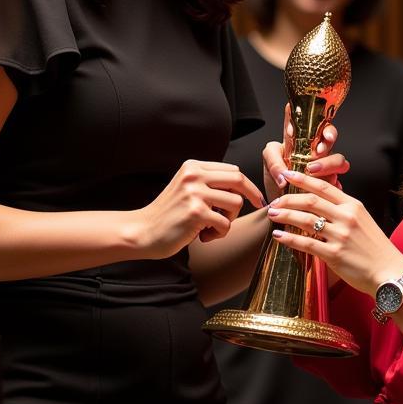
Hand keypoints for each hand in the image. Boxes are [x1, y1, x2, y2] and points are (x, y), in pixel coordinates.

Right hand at [131, 160, 263, 258]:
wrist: (143, 232)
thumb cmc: (169, 215)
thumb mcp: (188, 189)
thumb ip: (210, 183)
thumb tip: (244, 187)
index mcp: (193, 166)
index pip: (232, 170)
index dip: (248, 185)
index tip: (256, 198)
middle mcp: (194, 175)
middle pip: (238, 179)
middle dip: (251, 195)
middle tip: (258, 206)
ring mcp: (195, 192)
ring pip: (235, 202)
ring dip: (229, 220)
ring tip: (211, 227)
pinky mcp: (196, 212)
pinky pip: (225, 223)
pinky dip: (219, 233)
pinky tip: (203, 237)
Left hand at [260, 103, 349, 203]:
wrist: (282, 207)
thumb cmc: (276, 182)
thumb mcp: (269, 167)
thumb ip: (274, 163)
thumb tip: (284, 175)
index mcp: (300, 140)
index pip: (307, 120)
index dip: (306, 113)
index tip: (296, 111)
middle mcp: (315, 150)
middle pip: (330, 135)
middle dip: (329, 136)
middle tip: (317, 148)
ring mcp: (325, 167)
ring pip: (339, 159)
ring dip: (329, 163)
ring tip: (313, 170)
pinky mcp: (330, 184)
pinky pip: (340, 180)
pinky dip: (334, 183)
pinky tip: (327, 185)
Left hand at [265, 169, 402, 296]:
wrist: (390, 273)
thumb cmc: (375, 249)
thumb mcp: (363, 221)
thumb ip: (344, 212)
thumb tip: (321, 206)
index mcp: (353, 206)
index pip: (324, 186)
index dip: (303, 179)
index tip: (287, 174)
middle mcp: (347, 217)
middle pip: (311, 200)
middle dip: (288, 199)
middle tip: (274, 201)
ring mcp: (341, 236)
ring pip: (305, 219)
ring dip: (285, 215)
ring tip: (272, 215)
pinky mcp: (335, 255)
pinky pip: (306, 243)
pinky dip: (289, 238)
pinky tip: (278, 236)